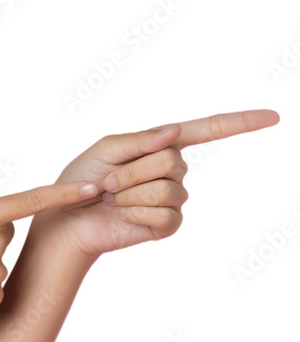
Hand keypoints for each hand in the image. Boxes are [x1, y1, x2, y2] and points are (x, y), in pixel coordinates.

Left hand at [31, 108, 279, 260]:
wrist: (68, 219)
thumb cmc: (82, 180)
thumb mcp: (106, 150)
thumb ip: (140, 139)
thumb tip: (175, 131)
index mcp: (162, 145)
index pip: (208, 130)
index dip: (239, 123)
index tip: (272, 117)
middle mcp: (173, 170)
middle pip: (171, 160)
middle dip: (131, 171)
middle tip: (108, 182)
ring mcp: (173, 198)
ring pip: (166, 189)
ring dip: (129, 194)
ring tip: (111, 198)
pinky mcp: (167, 225)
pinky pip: (165, 215)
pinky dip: (136, 214)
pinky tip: (122, 215)